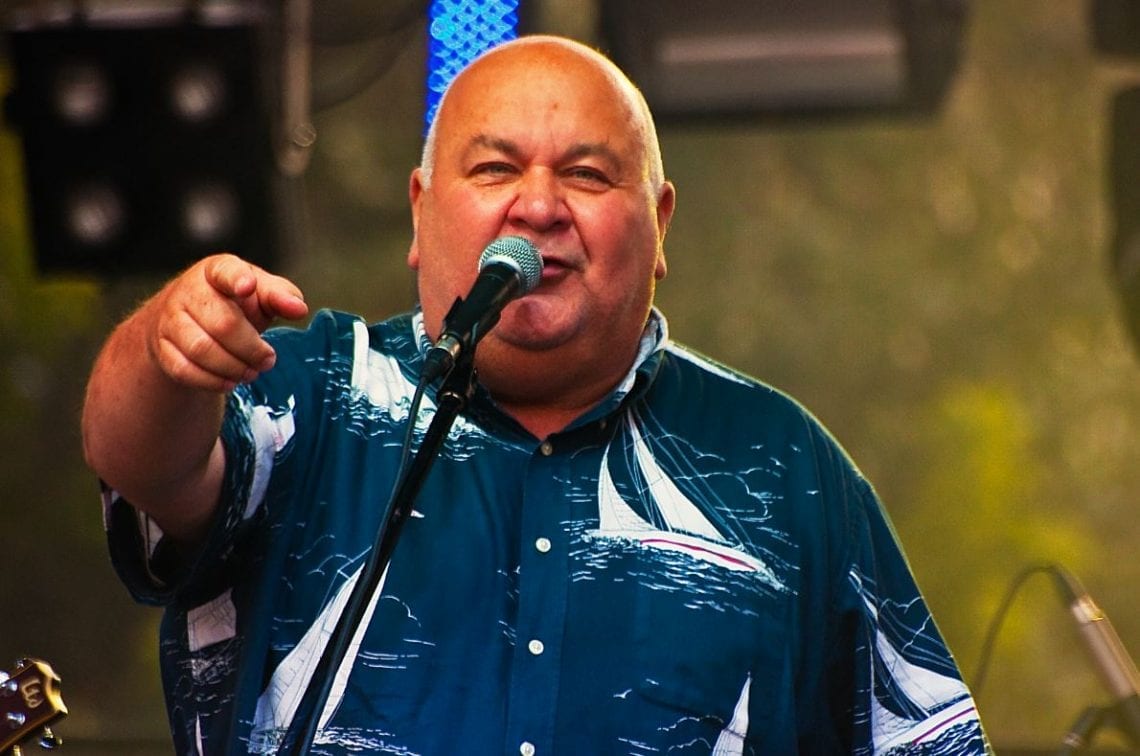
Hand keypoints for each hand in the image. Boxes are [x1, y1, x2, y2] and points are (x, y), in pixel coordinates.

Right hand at [148, 254, 308, 391]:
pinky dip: (211, 381)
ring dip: (233, 367)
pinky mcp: (163, 347)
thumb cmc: (233, 303)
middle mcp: (188, 291)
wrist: (187, 321)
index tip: (248, 287)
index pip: (224, 271)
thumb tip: (299, 309)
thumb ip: (280, 296)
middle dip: (251, 348)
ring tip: (252, 372)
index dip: (236, 278)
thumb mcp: (259, 293)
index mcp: (216, 271)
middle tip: (268, 360)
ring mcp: (170, 320)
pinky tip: (230, 381)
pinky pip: (184, 370)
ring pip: (201, 349)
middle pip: (222, 323)